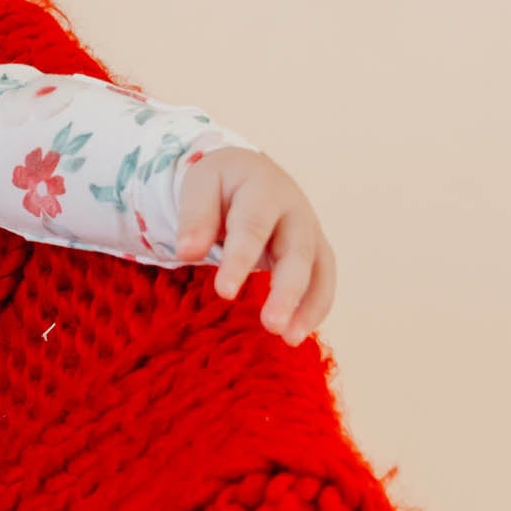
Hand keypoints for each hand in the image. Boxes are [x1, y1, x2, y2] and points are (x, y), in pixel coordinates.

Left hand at [175, 146, 336, 345]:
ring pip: (318, 269)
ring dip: (307, 305)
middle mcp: (295, 211)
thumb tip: (187, 252)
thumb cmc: (221, 183)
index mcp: (264, 189)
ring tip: (289, 339)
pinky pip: (323, 280)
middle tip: (270, 325)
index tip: (224, 292)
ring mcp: (310, 232)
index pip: (252, 228)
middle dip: (286, 290)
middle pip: (296, 253)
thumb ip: (194, 216)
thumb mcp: (200, 185)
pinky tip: (296, 335)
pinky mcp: (315, 251)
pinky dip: (314, 308)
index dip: (240, 260)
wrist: (249, 172)